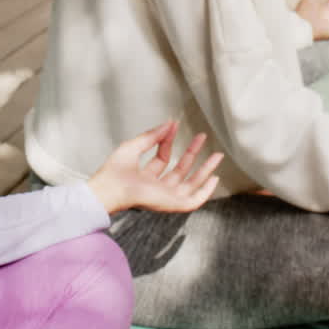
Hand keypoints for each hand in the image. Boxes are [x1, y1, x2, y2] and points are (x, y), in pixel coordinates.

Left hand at [87, 120, 223, 215]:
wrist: (111, 188)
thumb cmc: (114, 172)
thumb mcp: (133, 147)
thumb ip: (151, 136)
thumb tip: (169, 123)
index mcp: (145, 177)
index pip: (163, 157)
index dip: (169, 140)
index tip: (174, 125)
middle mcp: (156, 188)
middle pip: (180, 170)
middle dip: (193, 153)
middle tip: (202, 137)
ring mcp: (165, 197)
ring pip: (190, 184)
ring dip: (204, 170)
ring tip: (217, 156)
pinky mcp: (172, 204)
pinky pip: (194, 201)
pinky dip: (206, 192)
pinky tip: (214, 179)